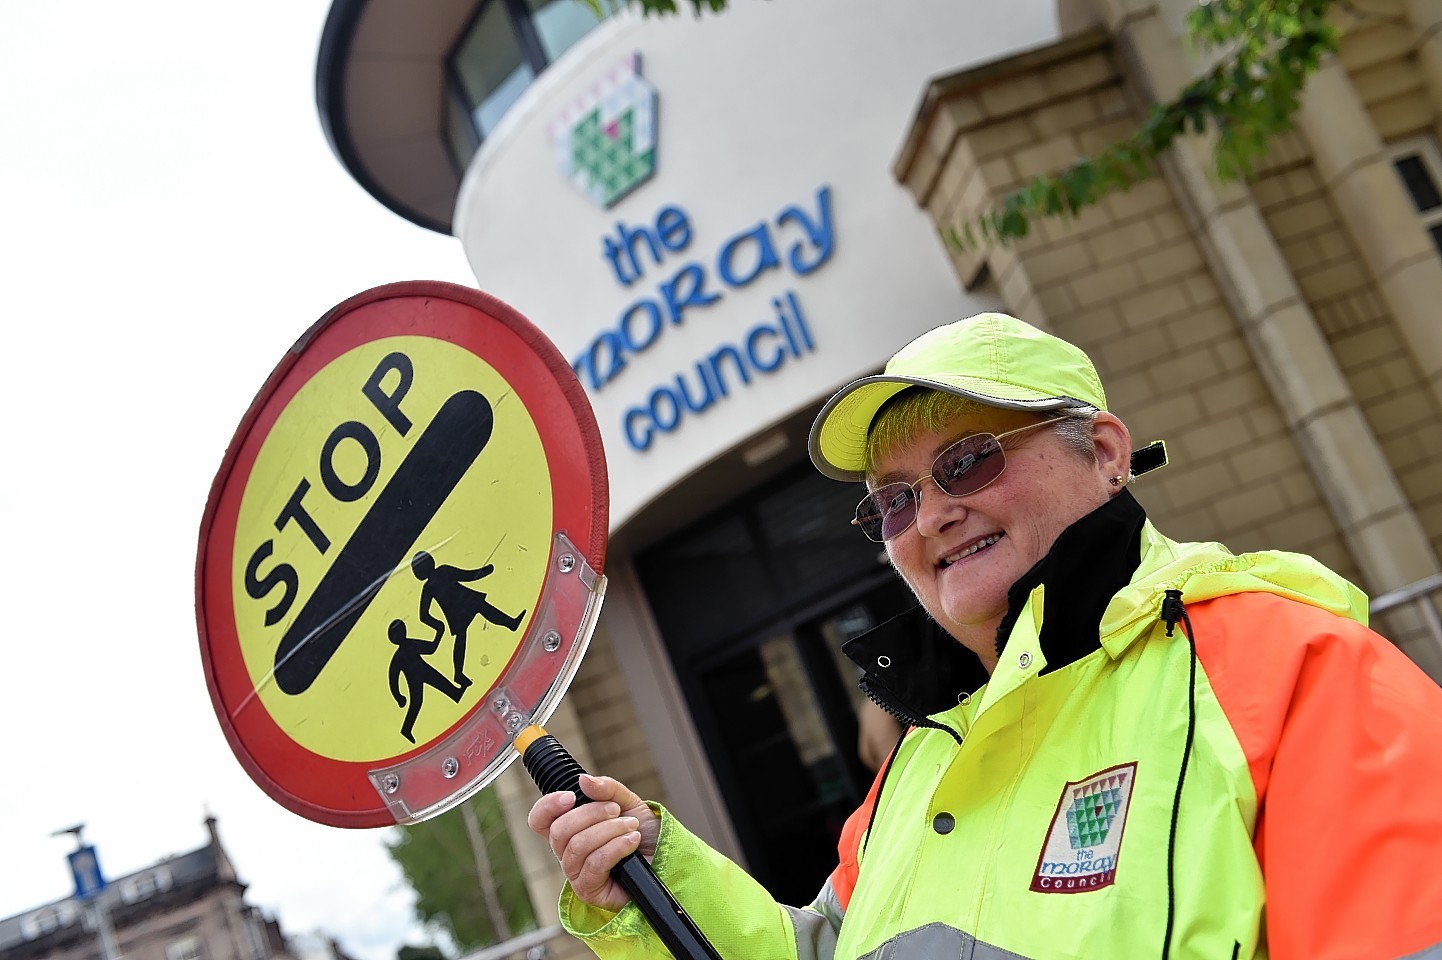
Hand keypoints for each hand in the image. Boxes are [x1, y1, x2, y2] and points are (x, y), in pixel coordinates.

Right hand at [527, 774, 659, 912]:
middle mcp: (567, 853)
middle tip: (616, 810)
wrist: (665, 858)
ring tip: (631, 825)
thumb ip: (606, 789)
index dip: (547, 806)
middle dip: (591, 814)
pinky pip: (595, 864)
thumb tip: (583, 780)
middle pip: (559, 831)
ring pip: (578, 847)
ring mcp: (576, 874)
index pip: (540, 820)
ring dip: (609, 830)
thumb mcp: (627, 802)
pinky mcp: (590, 891)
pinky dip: (616, 847)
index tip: (571, 796)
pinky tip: (632, 841)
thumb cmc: (642, 833)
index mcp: (569, 830)